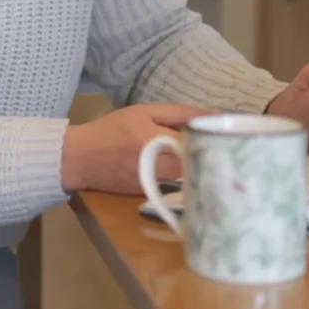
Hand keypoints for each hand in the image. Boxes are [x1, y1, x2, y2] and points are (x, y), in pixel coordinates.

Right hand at [61, 103, 212, 193]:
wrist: (80, 158)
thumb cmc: (111, 129)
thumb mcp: (142, 112)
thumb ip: (177, 113)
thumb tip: (211, 115)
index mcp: (153, 140)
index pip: (195, 141)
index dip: (213, 137)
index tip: (228, 132)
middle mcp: (154, 166)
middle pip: (196, 163)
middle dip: (210, 154)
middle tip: (222, 144)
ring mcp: (152, 185)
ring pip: (189, 177)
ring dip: (199, 166)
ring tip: (209, 155)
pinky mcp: (149, 196)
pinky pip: (177, 186)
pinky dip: (186, 177)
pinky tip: (192, 169)